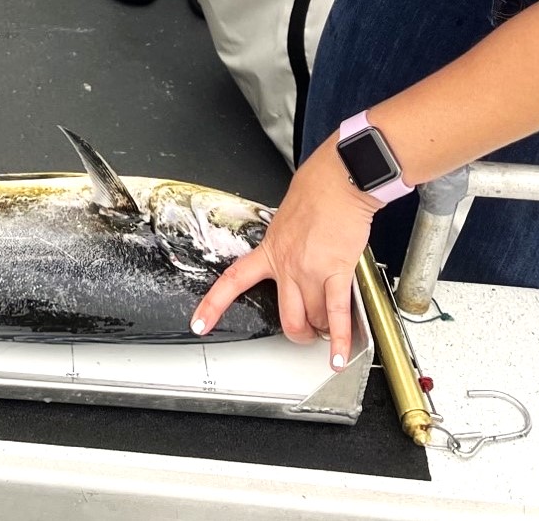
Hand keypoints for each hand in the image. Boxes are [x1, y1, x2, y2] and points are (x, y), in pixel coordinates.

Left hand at [191, 138, 379, 370]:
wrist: (337, 182)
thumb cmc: (316, 195)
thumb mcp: (284, 222)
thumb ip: (284, 246)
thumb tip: (292, 264)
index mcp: (269, 251)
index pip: (232, 281)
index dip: (213, 305)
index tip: (199, 323)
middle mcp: (285, 265)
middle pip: (285, 316)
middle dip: (298, 332)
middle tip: (305, 333)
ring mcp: (309, 270)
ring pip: (312, 319)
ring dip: (322, 329)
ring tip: (330, 327)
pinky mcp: (336, 271)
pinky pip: (336, 313)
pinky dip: (339, 340)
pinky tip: (338, 356)